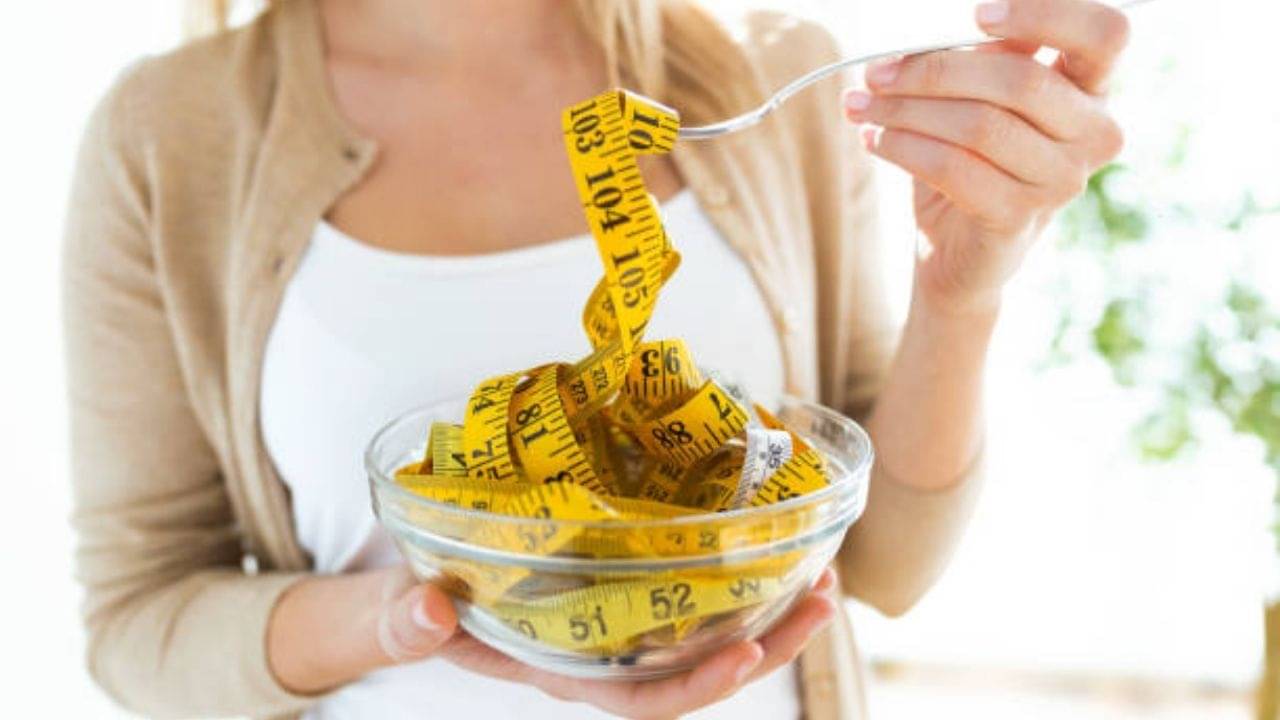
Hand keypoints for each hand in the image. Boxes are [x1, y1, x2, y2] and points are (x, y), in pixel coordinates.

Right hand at [268, 566, 839, 718]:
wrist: (376, 600)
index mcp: (545, 668)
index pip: (630, 698)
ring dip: (759, 603)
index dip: (690, 685)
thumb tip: (425, 614)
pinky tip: (754, 532)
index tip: (743, 652)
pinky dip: (716, 566)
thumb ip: (390, 622)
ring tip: (820, 565)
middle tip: (822, 593)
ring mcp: (595, 616)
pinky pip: (668, 583)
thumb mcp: (376, 618)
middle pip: (689, 666)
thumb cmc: (379, 614)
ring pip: (691, 627)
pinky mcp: (597, 577)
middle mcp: (584, 651)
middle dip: (760, 643)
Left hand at [843, 0, 1129, 315]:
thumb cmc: (968, 157)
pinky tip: (873, 139)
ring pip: (980, 125)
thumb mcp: (978, 96)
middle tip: (876, 72)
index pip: (1105, 34)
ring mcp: (1061, 182)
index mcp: (1091, 88)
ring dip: (906, 110)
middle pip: (1021, 80)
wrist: (956, 248)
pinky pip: (954, 168)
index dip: (1047, 15)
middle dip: (934, 70)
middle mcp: (1094, 134)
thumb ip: (977, 57)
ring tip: (861, 105)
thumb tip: (932, 31)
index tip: (976, 15)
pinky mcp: (1019, 218)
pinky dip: (904, 147)